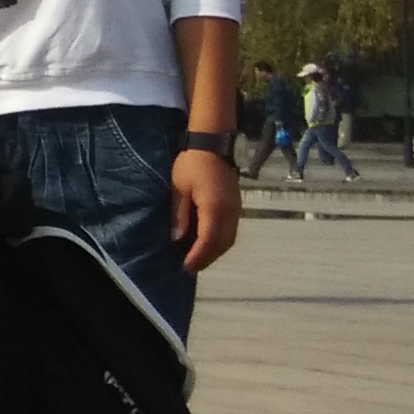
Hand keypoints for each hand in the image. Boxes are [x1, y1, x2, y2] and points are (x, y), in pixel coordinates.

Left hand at [174, 144, 238, 271]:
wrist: (213, 144)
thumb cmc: (191, 164)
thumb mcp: (179, 188)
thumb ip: (179, 214)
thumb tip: (177, 239)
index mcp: (214, 208)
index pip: (208, 240)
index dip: (197, 256)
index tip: (185, 267)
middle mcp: (230, 212)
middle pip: (222, 244)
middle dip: (207, 258)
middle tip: (189, 268)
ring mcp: (236, 209)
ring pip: (229, 239)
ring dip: (215, 252)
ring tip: (198, 260)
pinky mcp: (237, 206)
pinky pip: (231, 230)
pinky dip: (220, 242)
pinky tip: (208, 244)